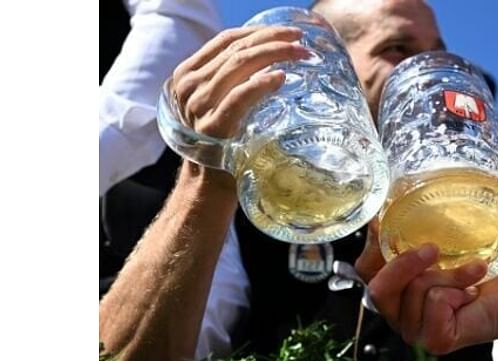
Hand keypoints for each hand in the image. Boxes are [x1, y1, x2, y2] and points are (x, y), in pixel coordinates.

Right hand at [171, 26, 309, 138]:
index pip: (225, 39)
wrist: (208, 183)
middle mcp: (189, 86)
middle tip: (300, 39)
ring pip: (239, 64)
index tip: (286, 31)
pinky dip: (262, 83)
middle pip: (236, 49)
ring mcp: (199, 106)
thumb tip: (272, 56)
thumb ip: (232, 79)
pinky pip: (240, 96)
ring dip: (274, 54)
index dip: (257, 30)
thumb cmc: (222, 140)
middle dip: (272, 39)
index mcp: (188, 74)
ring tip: (299, 54)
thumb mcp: (217, 102)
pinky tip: (281, 77)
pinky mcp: (214, 126)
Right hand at [355, 224, 497, 352]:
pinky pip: (435, 302)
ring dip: (449, 274)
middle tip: (433, 248)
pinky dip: (458, 290)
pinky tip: (471, 294)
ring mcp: (414, 331)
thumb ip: (409, 237)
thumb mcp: (441, 245)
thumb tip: (381, 214)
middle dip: (405, 262)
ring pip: (415, 289)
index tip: (386, 221)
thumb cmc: (479, 270)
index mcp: (393, 289)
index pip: (365, 269)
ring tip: (471, 274)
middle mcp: (397, 314)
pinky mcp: (434, 341)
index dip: (372, 244)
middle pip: (378, 286)